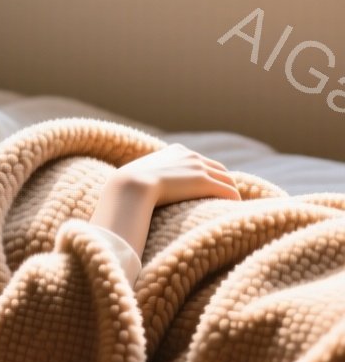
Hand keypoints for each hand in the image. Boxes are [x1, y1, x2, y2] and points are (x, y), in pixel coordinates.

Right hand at [116, 143, 241, 208]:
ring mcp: (198, 167)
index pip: (201, 162)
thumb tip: (138, 193)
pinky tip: (235, 210)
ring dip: (232, 193)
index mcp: (176, 151)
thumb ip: (146, 180)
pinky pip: (229, 191)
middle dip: (225, 184)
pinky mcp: (203, 182)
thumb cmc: (127, 187)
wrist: (129, 186)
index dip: (208, 176)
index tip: (211, 190)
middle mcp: (190, 156)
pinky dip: (234, 200)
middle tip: (228, 200)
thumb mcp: (138, 177)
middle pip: (219, 169)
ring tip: (234, 209)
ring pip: (228, 180)